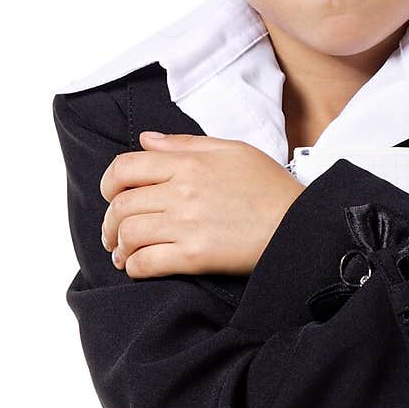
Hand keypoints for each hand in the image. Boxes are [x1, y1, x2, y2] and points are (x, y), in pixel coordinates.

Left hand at [99, 131, 303, 277]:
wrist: (299, 225)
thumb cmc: (269, 187)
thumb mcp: (232, 150)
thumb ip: (184, 144)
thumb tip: (146, 140)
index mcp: (189, 163)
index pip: (126, 168)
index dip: (109, 184)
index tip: (112, 195)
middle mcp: (182, 192)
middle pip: (122, 205)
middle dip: (109, 221)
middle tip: (113, 232)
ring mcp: (187, 225)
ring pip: (129, 234)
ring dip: (118, 246)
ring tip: (122, 253)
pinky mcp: (195, 256)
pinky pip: (147, 263)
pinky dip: (134, 267)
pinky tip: (137, 267)